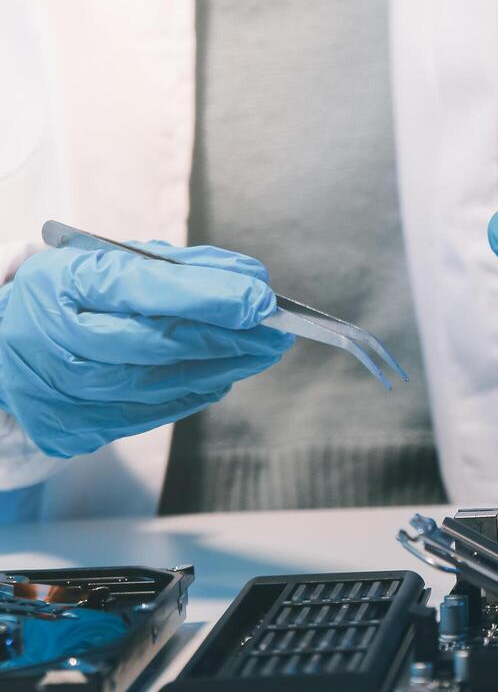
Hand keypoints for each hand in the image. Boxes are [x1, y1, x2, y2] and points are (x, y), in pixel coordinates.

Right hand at [0, 242, 291, 457]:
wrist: (1, 346)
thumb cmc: (68, 296)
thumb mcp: (109, 264)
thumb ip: (180, 270)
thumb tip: (250, 280)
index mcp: (61, 284)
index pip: (143, 291)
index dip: (208, 297)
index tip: (260, 299)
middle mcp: (54, 341)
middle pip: (157, 344)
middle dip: (228, 337)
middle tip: (276, 332)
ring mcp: (60, 391)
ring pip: (159, 384)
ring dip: (222, 368)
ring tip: (261, 352)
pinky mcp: (73, 428)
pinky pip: (149, 414)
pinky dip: (192, 394)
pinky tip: (222, 377)